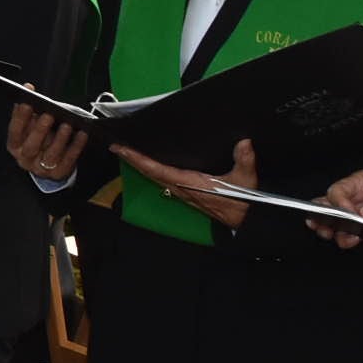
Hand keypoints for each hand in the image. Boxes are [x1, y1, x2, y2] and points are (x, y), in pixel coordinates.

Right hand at [8, 103, 88, 182]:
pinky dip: (75, 147)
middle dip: (39, 130)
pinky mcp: (58, 173)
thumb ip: (28, 112)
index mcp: (15, 146)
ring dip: (59, 139)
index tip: (27, 102)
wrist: (45, 165)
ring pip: (50, 155)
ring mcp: (41, 169)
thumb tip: (28, 88)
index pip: (14, 131)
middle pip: (31, 146)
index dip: (20, 117)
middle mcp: (25, 159)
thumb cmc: (38, 140)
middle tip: (48, 114)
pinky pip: (68, 160)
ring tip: (67, 125)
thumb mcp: (29, 127)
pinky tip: (81, 135)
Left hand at [114, 138, 259, 228]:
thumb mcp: (246, 178)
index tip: (123, 149)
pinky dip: (151, 169)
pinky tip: (148, 163)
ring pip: (155, 177)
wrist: (244, 220)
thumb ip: (244, 160)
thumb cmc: (243, 200)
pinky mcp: (186, 192)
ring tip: (127, 151)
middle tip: (117, 146)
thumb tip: (244, 143)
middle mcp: (181, 188)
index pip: (158, 170)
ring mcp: (182, 191)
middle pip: (150, 173)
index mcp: (190, 183)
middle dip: (132, 160)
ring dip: (140, 165)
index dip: (139, 160)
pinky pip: (163, 179)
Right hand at [317, 170, 362, 248]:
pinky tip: (348, 240)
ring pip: (341, 221)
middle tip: (323, 226)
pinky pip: (354, 232)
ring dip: (336, 229)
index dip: (338, 202)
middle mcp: (362, 197)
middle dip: (325, 216)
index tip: (345, 213)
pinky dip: (348, 238)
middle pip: (333, 205)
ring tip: (336, 236)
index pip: (340, 191)